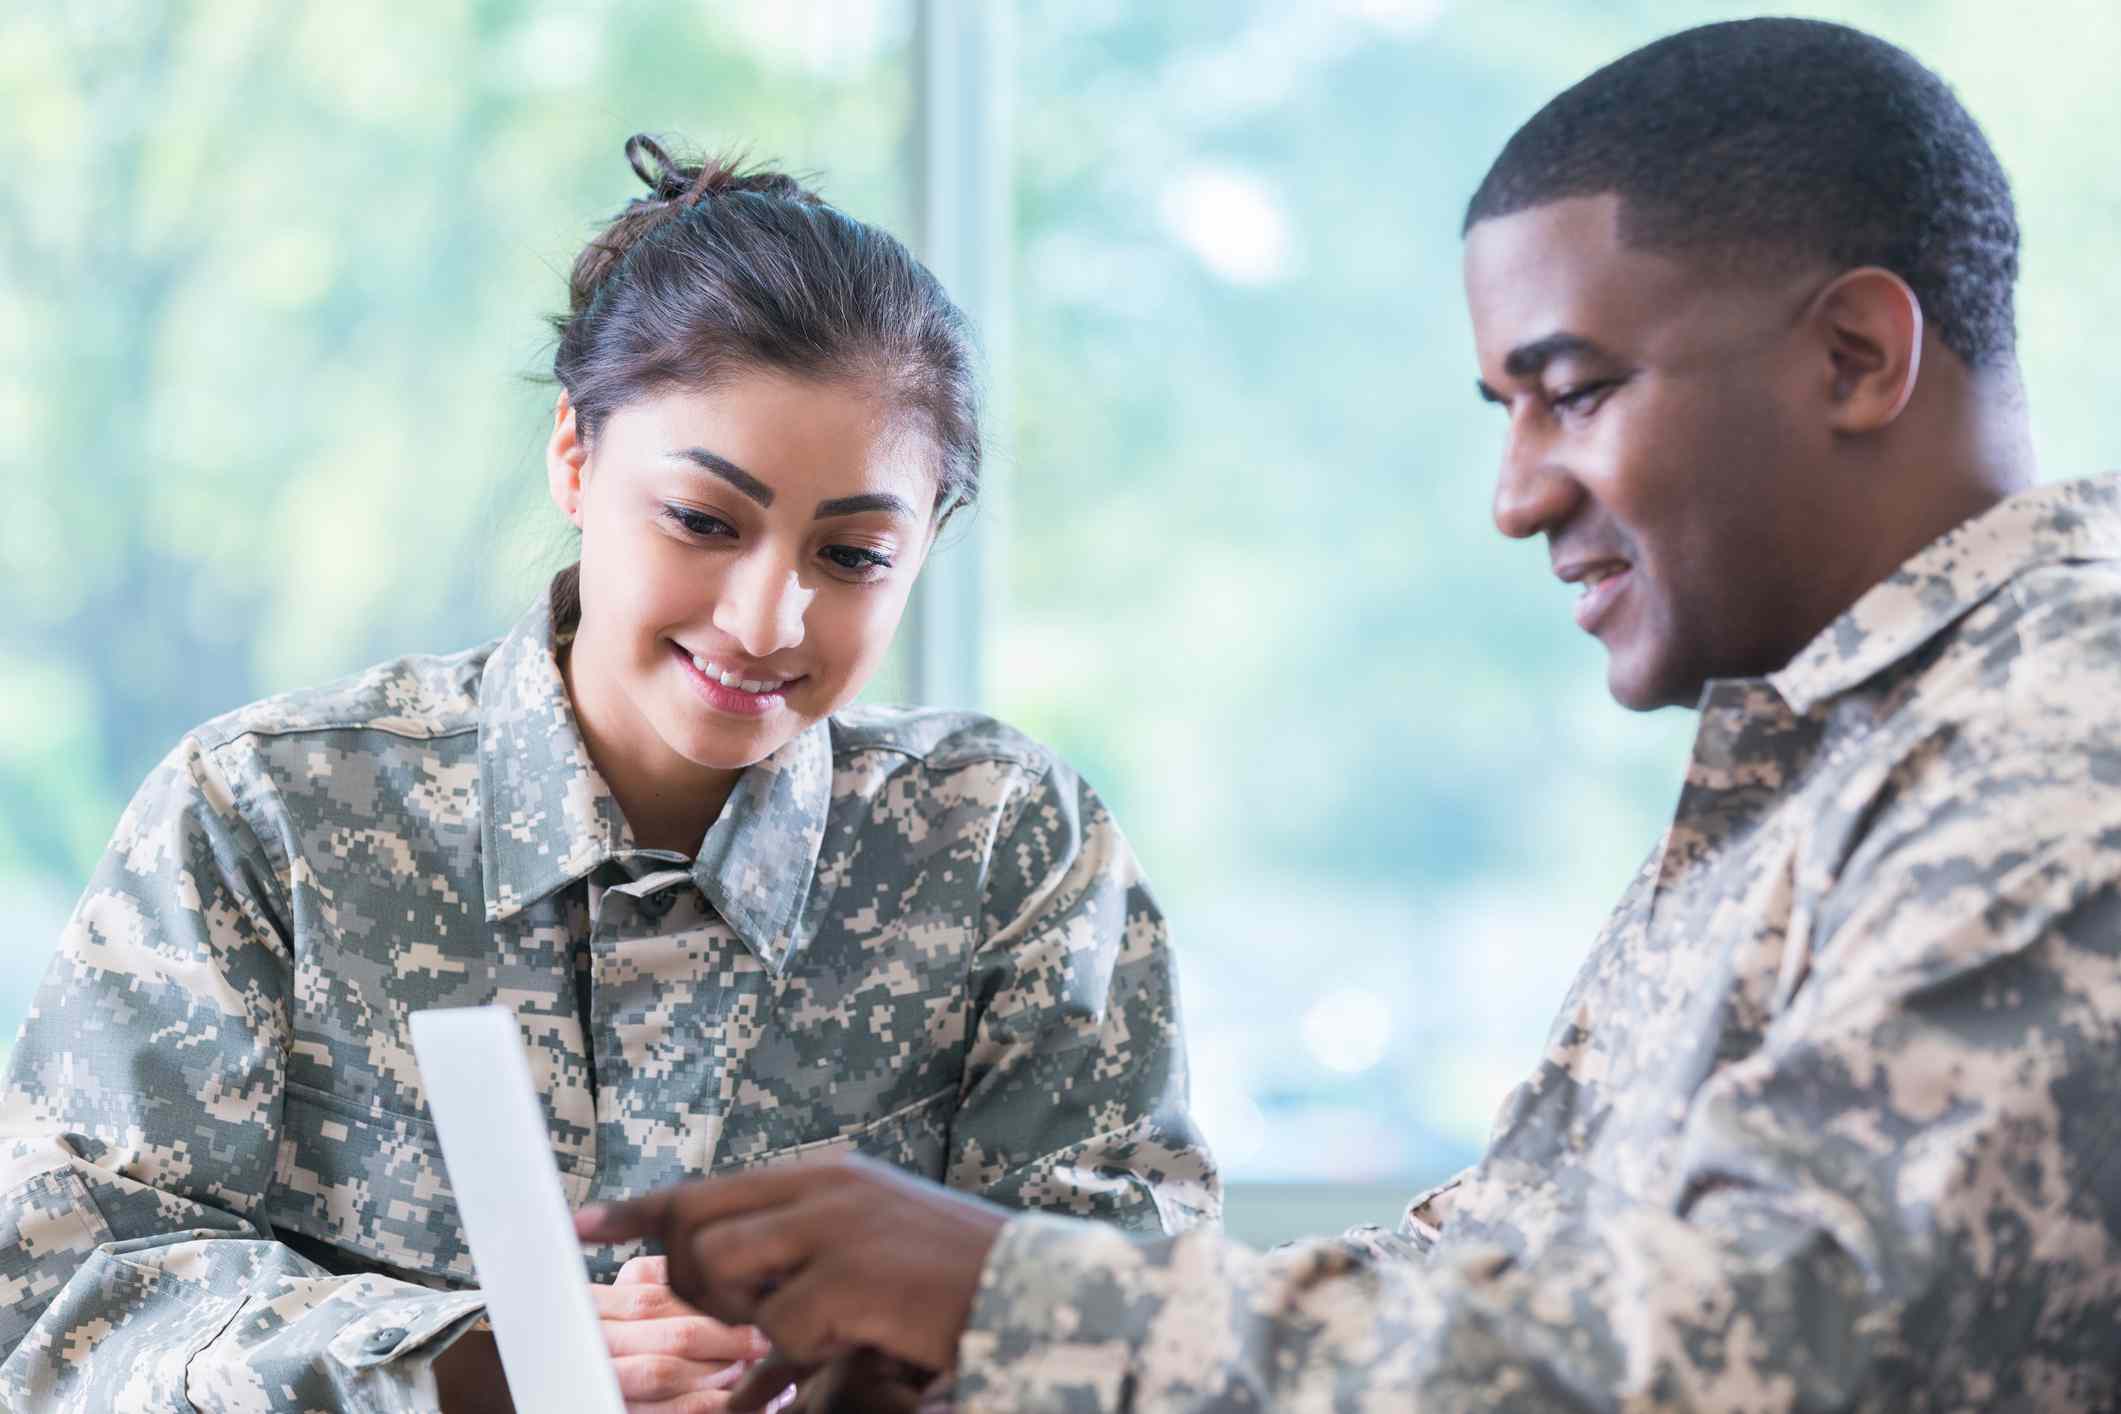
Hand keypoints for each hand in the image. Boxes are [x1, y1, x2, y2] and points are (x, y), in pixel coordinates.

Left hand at [574, 1156, 1008, 1389]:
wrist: (1030, 1290)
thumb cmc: (948, 1283)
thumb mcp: (867, 1253)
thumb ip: (802, 1263)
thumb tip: (740, 1321)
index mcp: (825, 1177)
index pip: (706, 1187)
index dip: (638, 1209)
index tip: (582, 1226)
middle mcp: (823, 1188)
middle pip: (696, 1227)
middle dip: (694, 1282)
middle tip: (743, 1316)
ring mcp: (836, 1228)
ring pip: (721, 1268)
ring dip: (748, 1316)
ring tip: (803, 1328)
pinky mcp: (850, 1276)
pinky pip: (781, 1328)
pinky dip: (804, 1354)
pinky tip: (850, 1341)